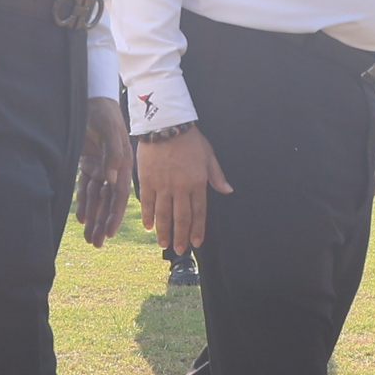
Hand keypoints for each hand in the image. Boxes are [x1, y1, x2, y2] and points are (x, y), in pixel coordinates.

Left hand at [73, 96, 132, 245]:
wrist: (92, 99)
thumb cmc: (103, 112)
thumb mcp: (109, 130)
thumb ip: (112, 154)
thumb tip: (110, 179)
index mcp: (123, 163)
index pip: (118, 195)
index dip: (114, 215)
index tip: (108, 233)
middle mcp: (113, 169)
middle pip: (107, 202)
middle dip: (102, 223)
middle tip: (96, 243)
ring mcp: (100, 167)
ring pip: (96, 198)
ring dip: (93, 217)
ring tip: (89, 237)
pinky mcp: (88, 164)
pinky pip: (85, 187)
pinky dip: (83, 202)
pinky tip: (81, 218)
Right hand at [135, 127, 228, 255]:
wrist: (166, 125)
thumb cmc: (189, 139)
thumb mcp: (208, 155)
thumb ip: (216, 175)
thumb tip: (227, 190)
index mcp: (197, 182)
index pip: (198, 212)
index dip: (197, 229)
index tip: (196, 242)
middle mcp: (179, 187)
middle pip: (181, 217)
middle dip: (181, 236)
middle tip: (180, 250)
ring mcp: (162, 185)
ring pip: (163, 214)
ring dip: (164, 231)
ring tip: (164, 244)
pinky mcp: (147, 180)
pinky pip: (147, 202)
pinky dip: (148, 215)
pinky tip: (149, 226)